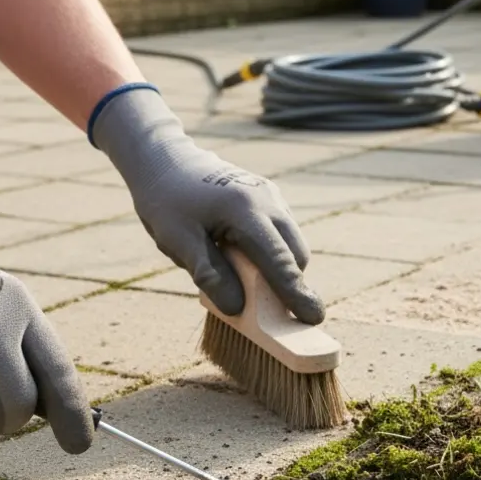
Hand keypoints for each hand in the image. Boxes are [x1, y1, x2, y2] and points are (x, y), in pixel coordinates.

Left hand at [90, 85, 324, 324]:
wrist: (167, 161)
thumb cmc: (168, 202)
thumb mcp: (178, 241)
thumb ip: (209, 275)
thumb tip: (238, 308)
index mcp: (245, 210)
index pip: (279, 259)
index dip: (295, 293)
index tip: (314, 318)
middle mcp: (267, 200)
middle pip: (296, 254)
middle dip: (292, 286)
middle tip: (279, 316)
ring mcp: (272, 196)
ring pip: (293, 244)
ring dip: (282, 270)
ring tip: (254, 287)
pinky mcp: (270, 196)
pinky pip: (283, 233)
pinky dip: (275, 254)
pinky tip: (247, 261)